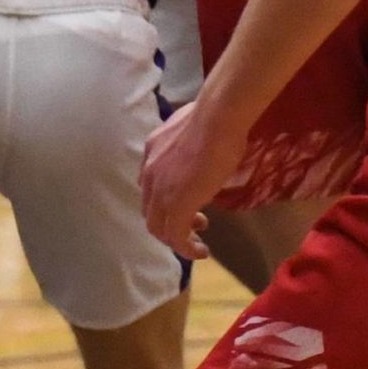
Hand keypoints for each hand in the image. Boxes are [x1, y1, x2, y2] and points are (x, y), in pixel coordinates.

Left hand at [139, 100, 247, 254]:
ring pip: (159, 227)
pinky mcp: (176, 207)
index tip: (186, 202)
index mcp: (153, 151)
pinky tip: (200, 251)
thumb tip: (203, 143)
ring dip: (176, 238)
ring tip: (196, 242)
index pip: (150, 186)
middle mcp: (150, 172)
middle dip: (168, 222)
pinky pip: (175, 237)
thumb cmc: (215, 116)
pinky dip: (185, 248)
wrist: (217, 118)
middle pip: (151, 210)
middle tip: (192, 225)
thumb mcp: (193, 128)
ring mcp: (161, 191)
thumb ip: (189, 142)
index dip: (164, 200)